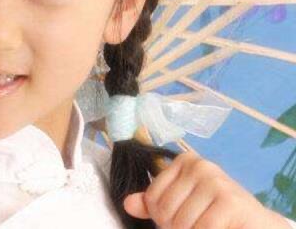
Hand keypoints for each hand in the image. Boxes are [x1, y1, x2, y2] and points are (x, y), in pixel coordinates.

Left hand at [123, 150, 290, 228]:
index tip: (181, 216)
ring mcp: (215, 180)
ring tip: (206, 226)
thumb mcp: (182, 203)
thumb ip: (154, 203)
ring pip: (182, 222)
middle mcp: (199, 165)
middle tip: (195, 225)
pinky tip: (218, 228)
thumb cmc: (215, 212)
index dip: (161, 217)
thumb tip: (127, 204)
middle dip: (175, 227)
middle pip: (164, 211)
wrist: (256, 223)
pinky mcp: (230, 201)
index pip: (151, 198)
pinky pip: (203, 228)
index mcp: (184, 162)